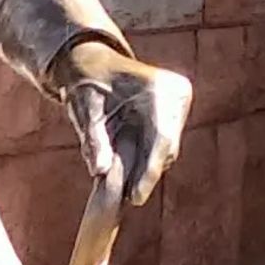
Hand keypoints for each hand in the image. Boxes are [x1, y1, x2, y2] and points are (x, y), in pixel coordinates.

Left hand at [51, 39, 191, 206]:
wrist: (97, 64)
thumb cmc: (87, 83)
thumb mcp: (84, 109)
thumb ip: (93, 139)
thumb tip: (99, 172)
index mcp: (157, 87)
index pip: (161, 137)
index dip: (149, 170)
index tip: (136, 197)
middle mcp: (177, 94)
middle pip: (166, 146)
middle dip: (146, 174)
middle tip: (124, 200)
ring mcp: (180, 103)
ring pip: (166, 148)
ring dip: (145, 167)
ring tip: (123, 189)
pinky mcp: (177, 112)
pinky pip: (164, 144)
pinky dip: (147, 158)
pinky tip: (130, 172)